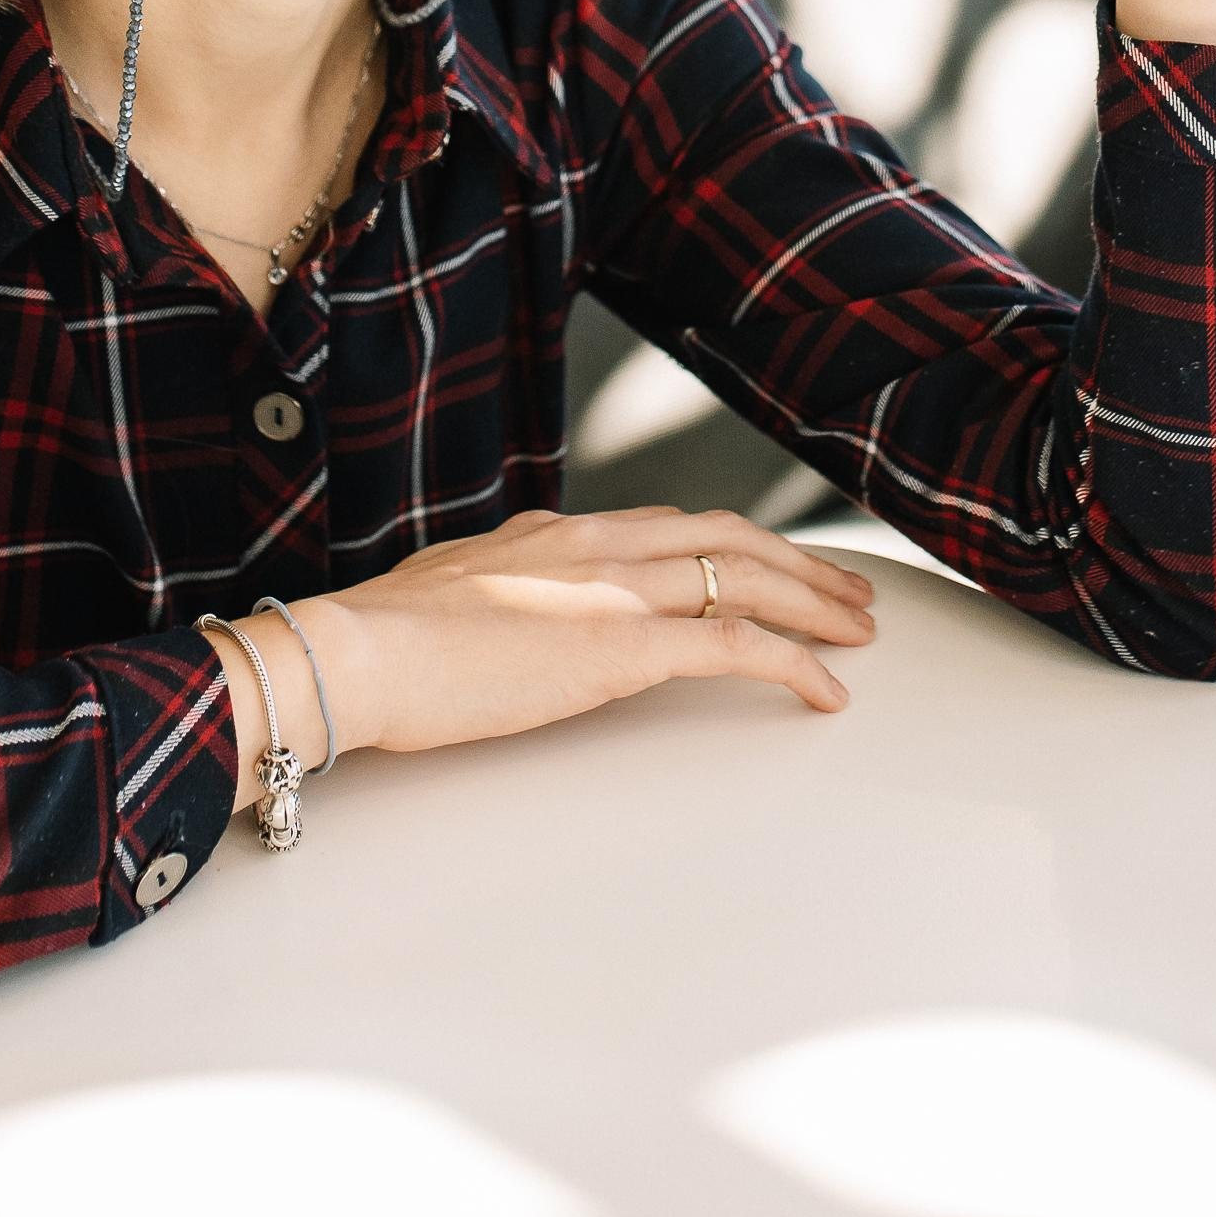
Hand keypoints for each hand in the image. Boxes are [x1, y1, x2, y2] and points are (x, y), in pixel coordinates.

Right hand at [247, 508, 874, 768]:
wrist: (357, 650)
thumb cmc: (381, 642)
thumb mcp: (449, 594)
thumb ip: (496, 591)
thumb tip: (506, 609)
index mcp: (555, 532)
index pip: (668, 524)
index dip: (730, 545)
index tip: (766, 565)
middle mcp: (596, 543)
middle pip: (726, 536)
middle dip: (796, 562)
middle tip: (847, 594)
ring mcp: (615, 589)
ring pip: (746, 576)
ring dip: (813, 603)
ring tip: (858, 633)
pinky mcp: (624, 645)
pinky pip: (735, 644)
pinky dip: (794, 663)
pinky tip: (825, 692)